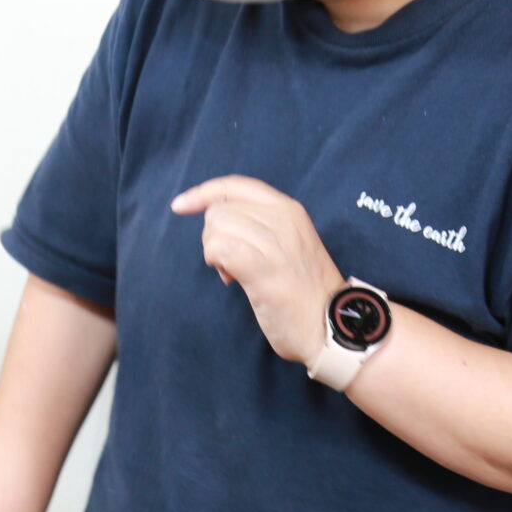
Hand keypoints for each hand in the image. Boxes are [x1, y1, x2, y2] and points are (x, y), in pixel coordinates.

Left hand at [170, 176, 344, 363]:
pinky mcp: (264, 267)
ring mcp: (275, 241)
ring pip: (216, 229)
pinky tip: (231, 279)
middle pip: (219, 210)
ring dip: (216, 254)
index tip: (180, 205)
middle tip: (233, 265)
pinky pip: (220, 249)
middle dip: (215, 237)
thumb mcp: (288, 244)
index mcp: (289, 209)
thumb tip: (217, 221)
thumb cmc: (305, 292)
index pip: (235, 186)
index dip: (203, 193)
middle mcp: (283, 218)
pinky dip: (218, 264)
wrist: (330, 326)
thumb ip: (260, 226)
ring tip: (237, 274)